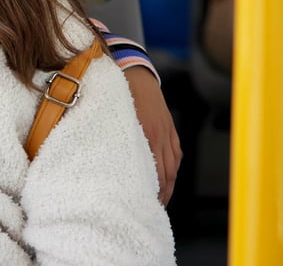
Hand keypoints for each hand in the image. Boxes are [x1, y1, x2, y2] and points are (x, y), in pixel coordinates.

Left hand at [126, 66, 181, 205]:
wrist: (134, 73)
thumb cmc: (118, 95)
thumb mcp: (112, 118)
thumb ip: (113, 140)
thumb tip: (106, 163)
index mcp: (145, 135)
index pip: (154, 174)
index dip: (153, 192)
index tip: (144, 205)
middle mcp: (160, 136)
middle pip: (166, 175)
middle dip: (162, 195)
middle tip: (152, 209)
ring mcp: (168, 133)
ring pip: (172, 167)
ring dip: (168, 186)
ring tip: (160, 200)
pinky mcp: (171, 129)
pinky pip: (176, 155)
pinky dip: (173, 170)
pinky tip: (168, 179)